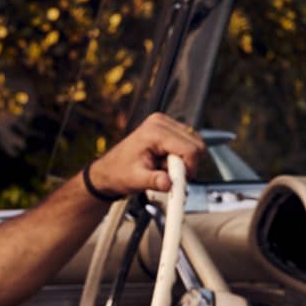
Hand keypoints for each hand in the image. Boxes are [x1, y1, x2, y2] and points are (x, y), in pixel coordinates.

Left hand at [86, 112, 206, 196]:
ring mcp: (165, 123)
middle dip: (188, 164)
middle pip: (196, 144)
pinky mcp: (168, 129)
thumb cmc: (119, 173)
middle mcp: (161, 122)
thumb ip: (153, 181)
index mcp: (154, 131)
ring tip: (165, 168)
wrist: (109, 171)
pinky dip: (182, 157)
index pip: (190, 148)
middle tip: (171, 175)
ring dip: (185, 161)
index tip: (180, 181)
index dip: (189, 168)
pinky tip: (166, 163)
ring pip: (195, 144)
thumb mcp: (136, 180)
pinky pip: (188, 143)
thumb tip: (167, 183)